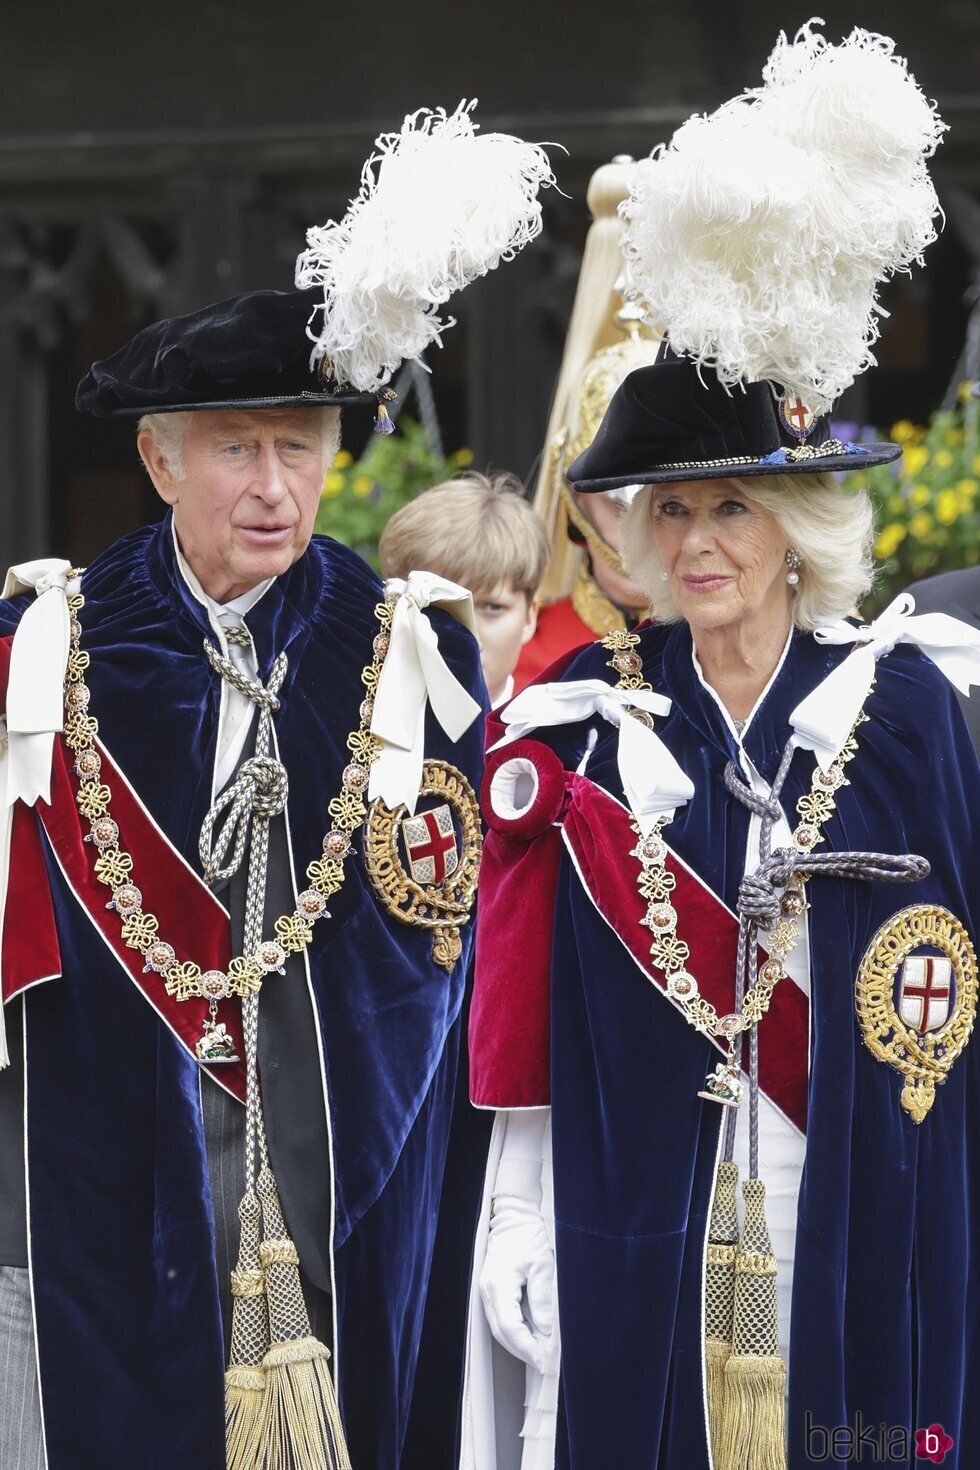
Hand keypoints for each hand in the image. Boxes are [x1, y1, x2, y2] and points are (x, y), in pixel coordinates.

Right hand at [480, 1193, 555, 1373]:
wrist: (513, 1218)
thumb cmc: (528, 1237)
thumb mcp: (542, 1264)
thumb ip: (542, 1298)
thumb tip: (545, 1330)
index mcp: (498, 1285)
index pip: (510, 1327)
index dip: (526, 1347)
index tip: (543, 1359)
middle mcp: (487, 1292)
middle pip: (502, 1333)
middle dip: (522, 1351)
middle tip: (543, 1363)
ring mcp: (487, 1292)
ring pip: (499, 1328)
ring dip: (518, 1344)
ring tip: (539, 1353)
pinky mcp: (492, 1291)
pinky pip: (501, 1318)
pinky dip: (515, 1331)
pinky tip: (531, 1336)